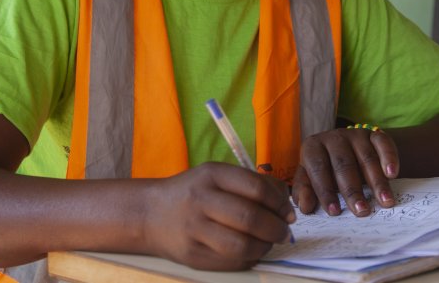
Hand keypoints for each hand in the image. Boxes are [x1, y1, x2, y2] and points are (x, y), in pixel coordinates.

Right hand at [144, 162, 293, 270]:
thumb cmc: (192, 193)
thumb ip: (250, 184)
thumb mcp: (217, 176)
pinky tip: (250, 251)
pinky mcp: (192, 255)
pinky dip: (248, 259)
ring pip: (242, 245)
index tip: (288, 212)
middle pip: (251, 218)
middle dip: (276, 228)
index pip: (257, 188)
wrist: (150, 213)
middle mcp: (201, 200)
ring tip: (267, 243)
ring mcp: (194, 230)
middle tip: (284, 232)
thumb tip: (285, 205)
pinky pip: (231, 262)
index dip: (280, 203)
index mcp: (212, 175)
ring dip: (264, 247)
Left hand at [292, 127, 398, 216]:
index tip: (334, 212)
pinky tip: (392, 174)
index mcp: (312, 148)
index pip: (318, 170)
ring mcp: (355, 134)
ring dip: (376, 182)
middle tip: (361, 211)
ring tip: (384, 202)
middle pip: (343, 165)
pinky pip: (383, 144)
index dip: (325, 191)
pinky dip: (389, 158)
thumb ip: (305, 192)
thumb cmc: (326, 172)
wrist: (350, 152)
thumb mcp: (311, 180)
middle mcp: (333, 138)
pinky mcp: (375, 134)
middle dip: (353, 190)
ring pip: (366, 158)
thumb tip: (304, 207)